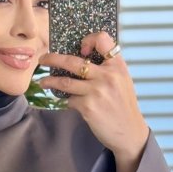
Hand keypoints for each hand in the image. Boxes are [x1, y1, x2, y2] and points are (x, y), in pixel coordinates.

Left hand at [37, 31, 148, 171]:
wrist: (129, 132)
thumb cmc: (123, 105)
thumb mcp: (122, 81)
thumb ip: (107, 68)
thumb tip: (82, 57)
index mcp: (117, 66)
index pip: (102, 39)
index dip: (89, 39)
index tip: (81, 49)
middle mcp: (107, 76)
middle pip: (72, 61)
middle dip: (53, 59)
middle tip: (43, 59)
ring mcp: (96, 91)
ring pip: (65, 81)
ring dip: (50, 81)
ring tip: (43, 82)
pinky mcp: (88, 107)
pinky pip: (70, 99)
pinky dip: (67, 100)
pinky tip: (68, 102)